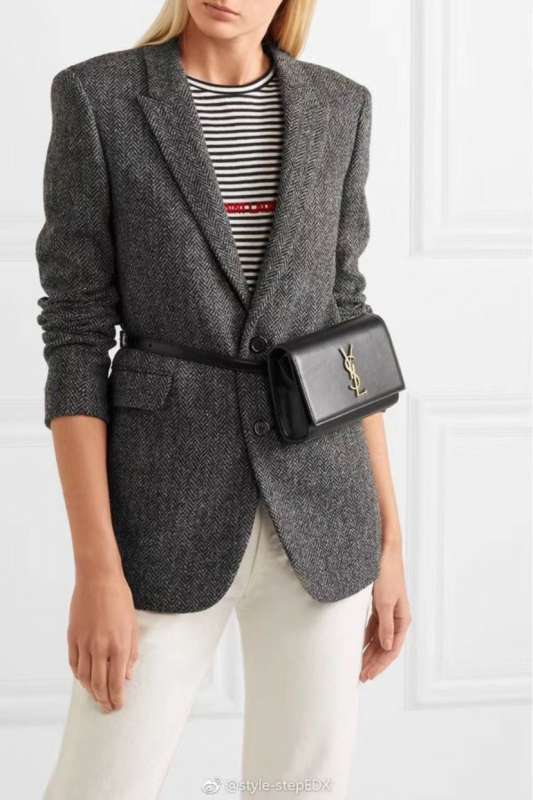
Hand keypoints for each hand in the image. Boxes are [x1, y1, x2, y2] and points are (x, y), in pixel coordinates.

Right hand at [67, 572, 139, 712]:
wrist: (98, 579)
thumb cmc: (119, 599)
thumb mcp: (133, 625)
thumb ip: (131, 652)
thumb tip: (128, 675)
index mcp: (119, 645)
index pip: (117, 682)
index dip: (117, 698)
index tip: (118, 706)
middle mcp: (100, 647)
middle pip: (99, 684)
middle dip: (104, 700)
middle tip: (107, 707)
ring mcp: (84, 643)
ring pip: (84, 677)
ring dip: (90, 691)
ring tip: (96, 697)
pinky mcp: (72, 637)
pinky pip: (74, 664)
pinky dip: (78, 676)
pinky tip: (84, 680)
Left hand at [359, 540, 410, 681]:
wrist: (383, 551)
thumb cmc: (387, 573)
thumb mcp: (385, 602)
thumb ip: (386, 625)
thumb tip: (387, 647)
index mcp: (402, 619)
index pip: (392, 649)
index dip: (380, 664)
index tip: (368, 675)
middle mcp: (396, 617)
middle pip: (385, 646)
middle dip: (374, 662)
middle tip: (361, 676)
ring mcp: (387, 611)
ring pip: (378, 638)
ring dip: (369, 652)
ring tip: (359, 666)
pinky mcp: (379, 604)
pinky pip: (372, 627)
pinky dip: (366, 637)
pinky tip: (358, 645)